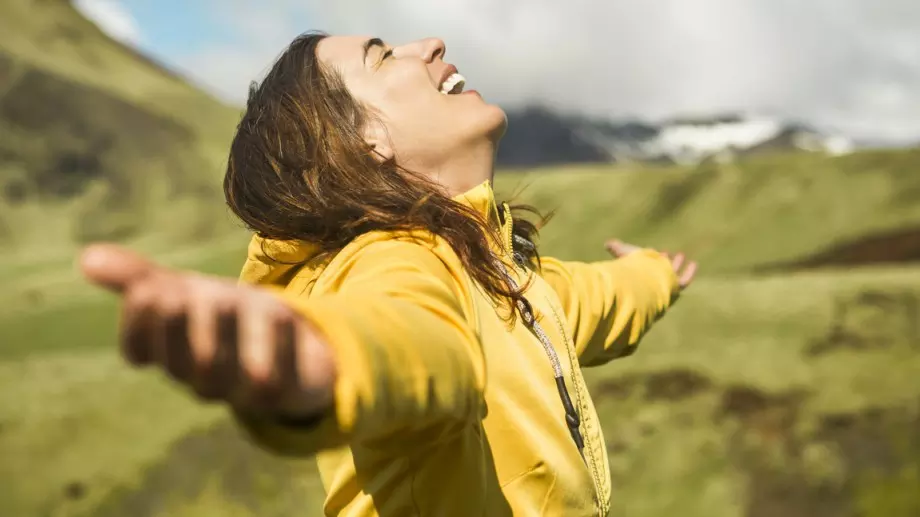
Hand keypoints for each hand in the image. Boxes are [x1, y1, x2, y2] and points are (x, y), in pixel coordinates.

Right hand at [79, 244, 335, 418]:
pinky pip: (275, 379)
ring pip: (224, 374)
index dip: (139, 319)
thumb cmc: (225, 318)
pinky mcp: (286, 393)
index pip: (138, 348)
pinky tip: (281, 312)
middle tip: (186, 291)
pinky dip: (277, 343)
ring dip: (223, 331)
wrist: (295, 349)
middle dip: (179, 322)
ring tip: (226, 298)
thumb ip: (139, 278)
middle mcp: (202, 378)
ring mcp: (242, 391)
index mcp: (171, 355)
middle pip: (182, 361)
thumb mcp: (184, 291)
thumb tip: (86, 257)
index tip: (150, 288)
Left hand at [605, 239, 697, 289]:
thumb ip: (617, 248)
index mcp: (639, 278)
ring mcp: (665, 286)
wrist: (643, 281)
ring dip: (675, 265)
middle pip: (658, 274)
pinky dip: (689, 272)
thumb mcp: (625, 254)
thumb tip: (607, 243)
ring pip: (672, 276)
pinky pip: (684, 280)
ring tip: (681, 254)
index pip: (645, 270)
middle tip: (666, 253)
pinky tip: (694, 264)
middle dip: (662, 262)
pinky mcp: (676, 287)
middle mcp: (652, 284)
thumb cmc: (632, 269)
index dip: (649, 260)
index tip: (655, 251)